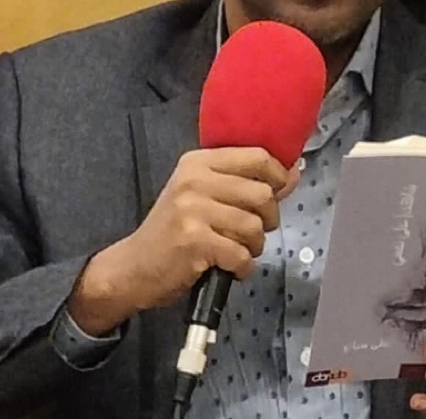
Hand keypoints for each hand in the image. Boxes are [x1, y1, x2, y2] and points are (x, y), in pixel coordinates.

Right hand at [68, 147, 299, 333]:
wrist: (132, 267)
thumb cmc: (172, 231)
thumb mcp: (203, 196)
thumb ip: (245, 183)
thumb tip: (293, 173)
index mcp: (198, 162)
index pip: (257, 156)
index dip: (278, 176)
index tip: (278, 193)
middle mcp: (194, 180)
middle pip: (262, 193)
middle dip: (267, 219)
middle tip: (252, 232)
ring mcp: (192, 210)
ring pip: (254, 226)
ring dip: (254, 247)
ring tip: (237, 251)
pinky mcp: (193, 241)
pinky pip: (241, 254)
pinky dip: (242, 267)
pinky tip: (230, 268)